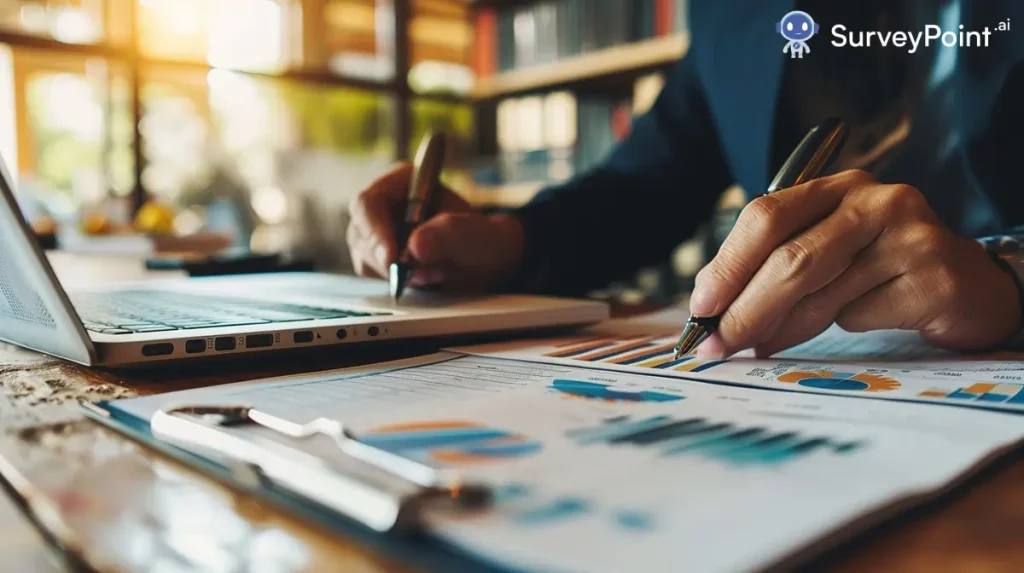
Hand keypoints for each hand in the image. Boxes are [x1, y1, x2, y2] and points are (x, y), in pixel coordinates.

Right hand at [346, 163, 525, 292]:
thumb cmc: (483, 240)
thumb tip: (416, 245)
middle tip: (423, 275)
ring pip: (366, 259)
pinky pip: (375, 276)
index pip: (369, 203)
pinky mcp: (377, 259)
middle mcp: (383, 205)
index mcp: (403, 181)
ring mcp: (376, 233)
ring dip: (399, 274)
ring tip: (438, 273)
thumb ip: (451, 235)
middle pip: (361, 234)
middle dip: (391, 261)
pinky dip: (399, 283)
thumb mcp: (476, 235)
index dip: (375, 231)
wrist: (486, 262)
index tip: (392, 259)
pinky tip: (427, 278)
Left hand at [689, 169, 1020, 356]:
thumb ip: (773, 266)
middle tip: (715, 345)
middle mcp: (875, 201)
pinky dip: (840, 330)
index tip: (699, 307)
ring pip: (820, 295)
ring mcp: (909, 237)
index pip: (766, 216)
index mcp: (838, 186)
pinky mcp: (933, 278)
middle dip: (743, 309)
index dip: (726, 265)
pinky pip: (859, 317)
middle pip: (790, 259)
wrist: (967, 283)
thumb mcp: (825, 252)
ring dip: (780, 329)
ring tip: (759, 345)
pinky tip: (848, 328)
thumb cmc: (879, 267)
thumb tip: (711, 308)